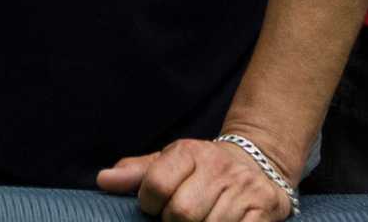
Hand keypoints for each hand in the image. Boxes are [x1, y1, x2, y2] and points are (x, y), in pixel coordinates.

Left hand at [99, 139, 293, 221]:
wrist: (258, 161)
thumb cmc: (202, 169)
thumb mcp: (170, 162)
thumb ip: (137, 173)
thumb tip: (103, 180)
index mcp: (189, 152)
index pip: (156, 186)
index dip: (150, 204)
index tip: (155, 207)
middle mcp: (217, 167)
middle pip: (181, 213)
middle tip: (179, 219)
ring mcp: (243, 188)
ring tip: (201, 221)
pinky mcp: (263, 209)